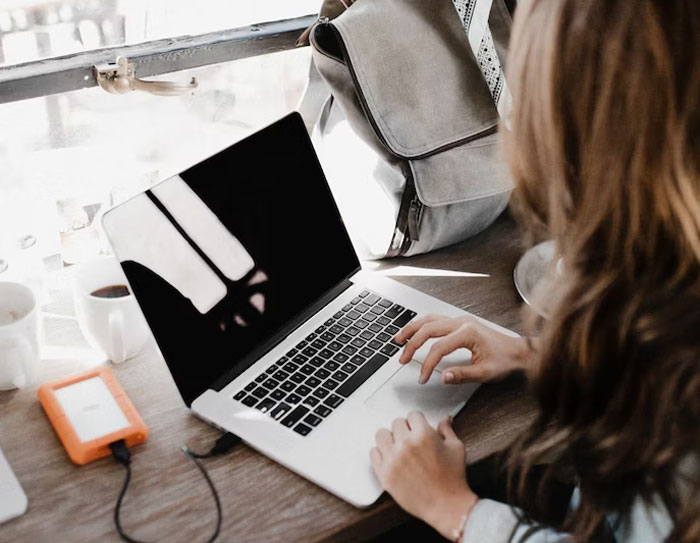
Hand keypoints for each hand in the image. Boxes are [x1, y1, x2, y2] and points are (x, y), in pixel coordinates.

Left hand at [370, 412, 477, 539]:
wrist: (446, 506)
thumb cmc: (453, 479)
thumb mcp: (456, 448)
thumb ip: (446, 430)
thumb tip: (445, 419)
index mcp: (423, 435)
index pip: (412, 415)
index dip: (418, 422)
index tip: (419, 428)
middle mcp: (405, 445)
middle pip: (396, 423)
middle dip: (405, 429)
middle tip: (412, 440)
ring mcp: (393, 459)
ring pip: (381, 434)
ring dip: (390, 438)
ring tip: (399, 447)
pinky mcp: (384, 474)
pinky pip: (373, 453)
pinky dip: (381, 453)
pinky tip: (391, 458)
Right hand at [395, 314, 532, 384]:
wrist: (519, 351)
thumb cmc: (505, 360)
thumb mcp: (485, 372)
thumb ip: (462, 374)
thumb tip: (443, 377)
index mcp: (468, 333)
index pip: (438, 348)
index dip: (427, 364)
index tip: (423, 377)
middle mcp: (462, 322)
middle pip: (428, 329)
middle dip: (412, 344)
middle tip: (402, 359)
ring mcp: (460, 320)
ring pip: (429, 319)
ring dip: (412, 329)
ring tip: (399, 339)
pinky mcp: (460, 322)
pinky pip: (436, 319)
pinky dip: (422, 325)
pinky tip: (415, 332)